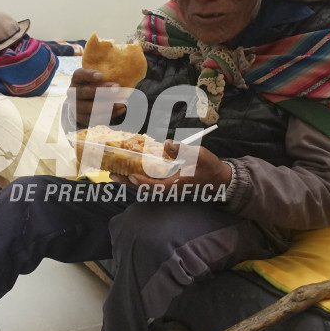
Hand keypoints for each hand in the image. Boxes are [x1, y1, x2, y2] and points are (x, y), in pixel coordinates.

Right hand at [69, 68, 126, 126]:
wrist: (85, 103)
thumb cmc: (95, 87)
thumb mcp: (97, 80)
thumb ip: (105, 80)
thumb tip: (116, 87)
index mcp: (76, 79)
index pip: (79, 74)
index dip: (89, 75)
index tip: (101, 76)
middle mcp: (72, 92)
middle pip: (87, 92)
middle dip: (104, 91)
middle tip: (118, 90)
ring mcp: (75, 106)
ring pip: (91, 107)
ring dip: (109, 106)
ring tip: (123, 103)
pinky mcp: (81, 118)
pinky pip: (95, 118)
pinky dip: (110, 115)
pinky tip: (121, 110)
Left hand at [110, 140, 231, 192]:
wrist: (218, 178)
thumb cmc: (209, 167)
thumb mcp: (200, 156)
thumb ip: (184, 150)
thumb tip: (167, 143)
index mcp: (175, 184)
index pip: (155, 186)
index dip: (142, 182)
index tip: (131, 176)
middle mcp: (167, 187)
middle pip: (143, 187)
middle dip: (127, 181)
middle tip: (111, 174)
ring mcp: (166, 185)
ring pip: (143, 185)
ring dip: (128, 179)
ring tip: (114, 172)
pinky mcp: (166, 182)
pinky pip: (148, 181)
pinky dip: (137, 176)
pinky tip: (129, 169)